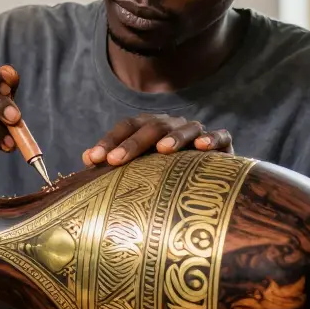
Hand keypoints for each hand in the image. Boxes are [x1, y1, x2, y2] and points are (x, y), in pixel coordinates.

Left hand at [82, 114, 232, 166]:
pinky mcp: (223, 144)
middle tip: (115, 161)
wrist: (209, 183)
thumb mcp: (138, 169)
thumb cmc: (163, 176)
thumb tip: (86, 160)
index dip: (109, 141)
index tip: (93, 159)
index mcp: (149, 128)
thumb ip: (113, 162)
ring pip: (185, 128)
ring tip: (163, 149)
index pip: (126, 127)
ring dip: (174, 137)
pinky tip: (202, 147)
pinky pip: (220, 136)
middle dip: (132, 144)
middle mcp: (172, 125)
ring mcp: (197, 132)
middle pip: (152, 127)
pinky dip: (211, 139)